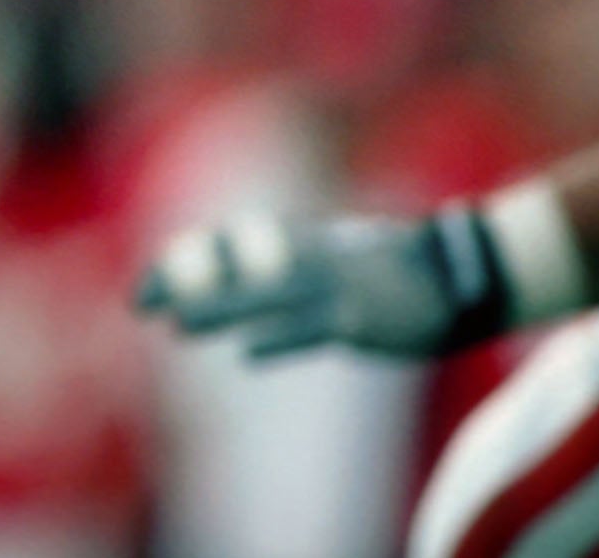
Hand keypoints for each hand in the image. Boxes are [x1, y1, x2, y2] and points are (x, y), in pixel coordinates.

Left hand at [137, 207, 511, 359]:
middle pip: (236, 268)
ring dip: (223, 310)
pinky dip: (285, 339)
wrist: (459, 275)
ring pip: (269, 296)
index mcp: (297, 244)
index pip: (224, 247)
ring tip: (178, 326)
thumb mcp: (330, 258)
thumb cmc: (391, 267)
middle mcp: (308, 260)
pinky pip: (319, 327)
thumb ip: (287, 272)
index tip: (143, 290)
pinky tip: (249, 354)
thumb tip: (244, 294)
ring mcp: (335, 288)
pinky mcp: (364, 320)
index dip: (182, 264)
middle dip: (187, 283)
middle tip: (139, 305)